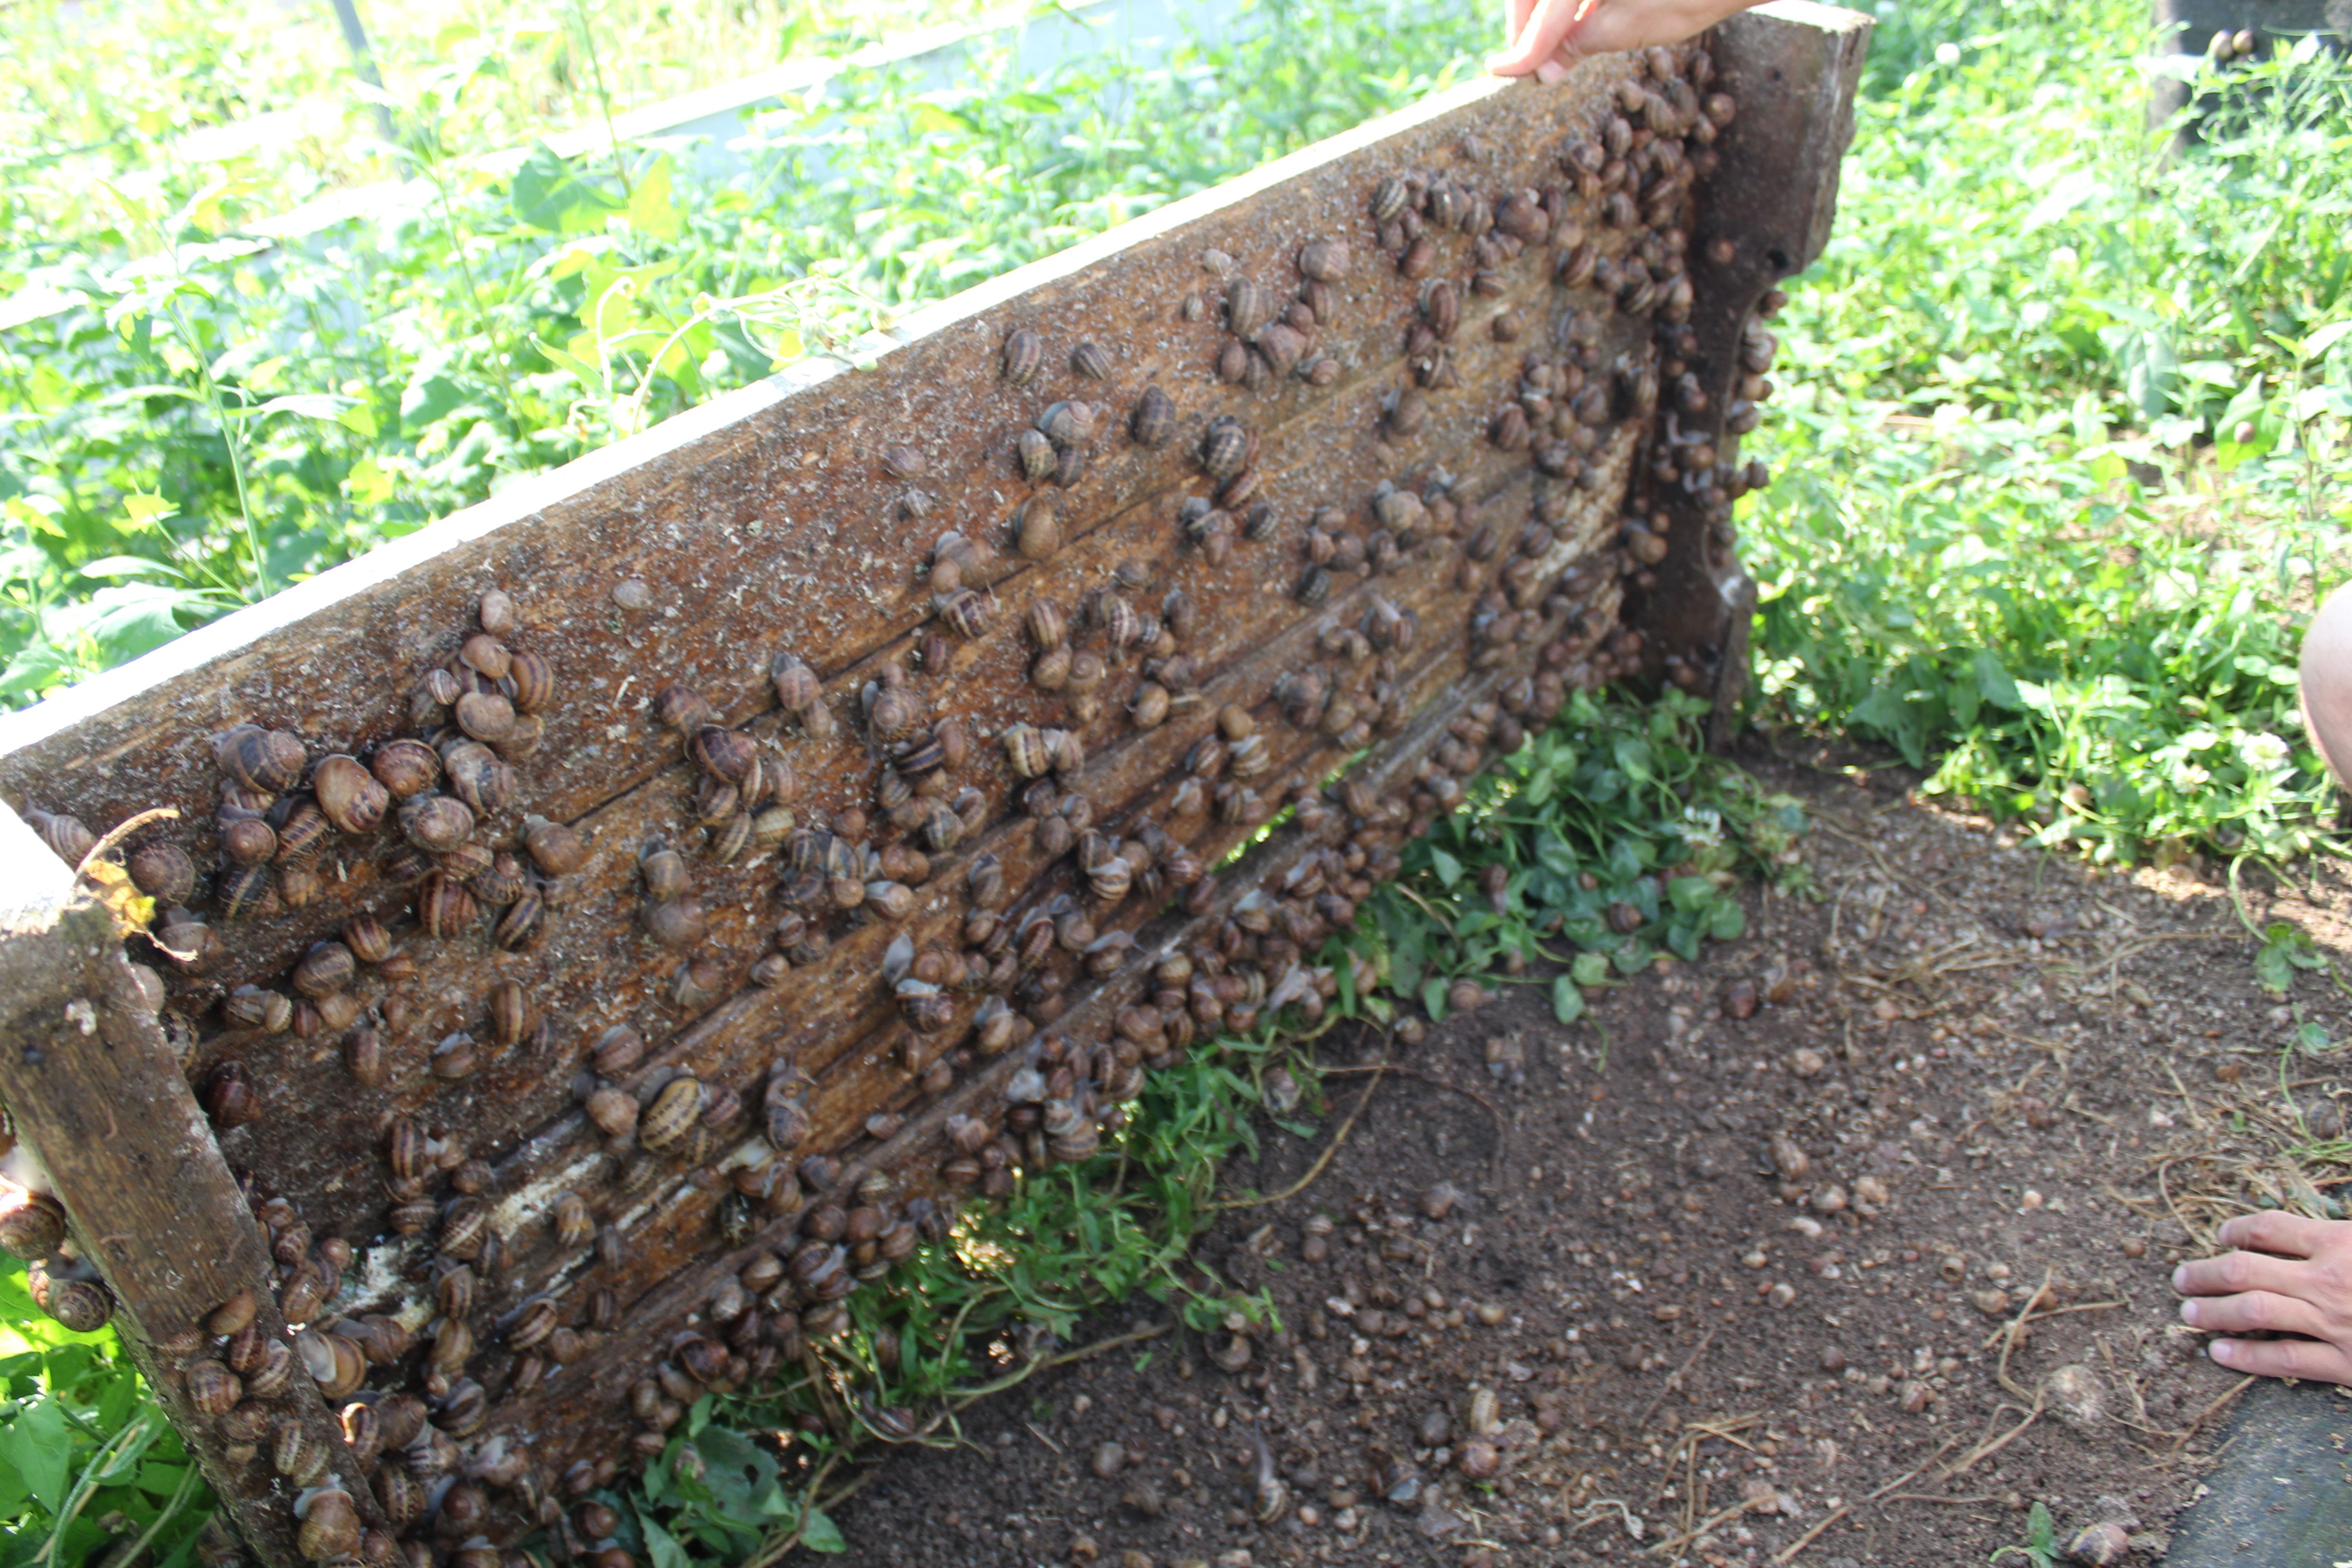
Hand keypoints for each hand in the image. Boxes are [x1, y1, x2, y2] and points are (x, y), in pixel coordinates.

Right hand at [1490, 0, 1764, 81]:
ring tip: (1547, 47)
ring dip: (1546, 12)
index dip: (1523, 47)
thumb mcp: (1629, 27)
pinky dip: (1571, 2)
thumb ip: (1578, 44)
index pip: (1543, 10)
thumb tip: (1543, 70)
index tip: (1501, 72)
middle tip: (1524, 60)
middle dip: (1527, 23)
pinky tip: (1575, 24)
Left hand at [2173, 1210, 2351, 1382]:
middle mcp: (2327, 1280)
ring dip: (2214, 1312)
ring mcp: (2334, 1322)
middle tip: (2182, 1279)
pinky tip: (2219, 1353)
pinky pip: (2287, 1359)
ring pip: (2254, 1312)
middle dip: (2205, 1274)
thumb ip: (2338, 1240)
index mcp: (2338, 1242)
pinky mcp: (2348, 1363)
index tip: (2221, 1236)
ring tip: (2189, 1313)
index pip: (2269, 1229)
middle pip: (2245, 1270)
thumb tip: (2304, 1236)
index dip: (2238, 1230)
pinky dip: (2249, 1357)